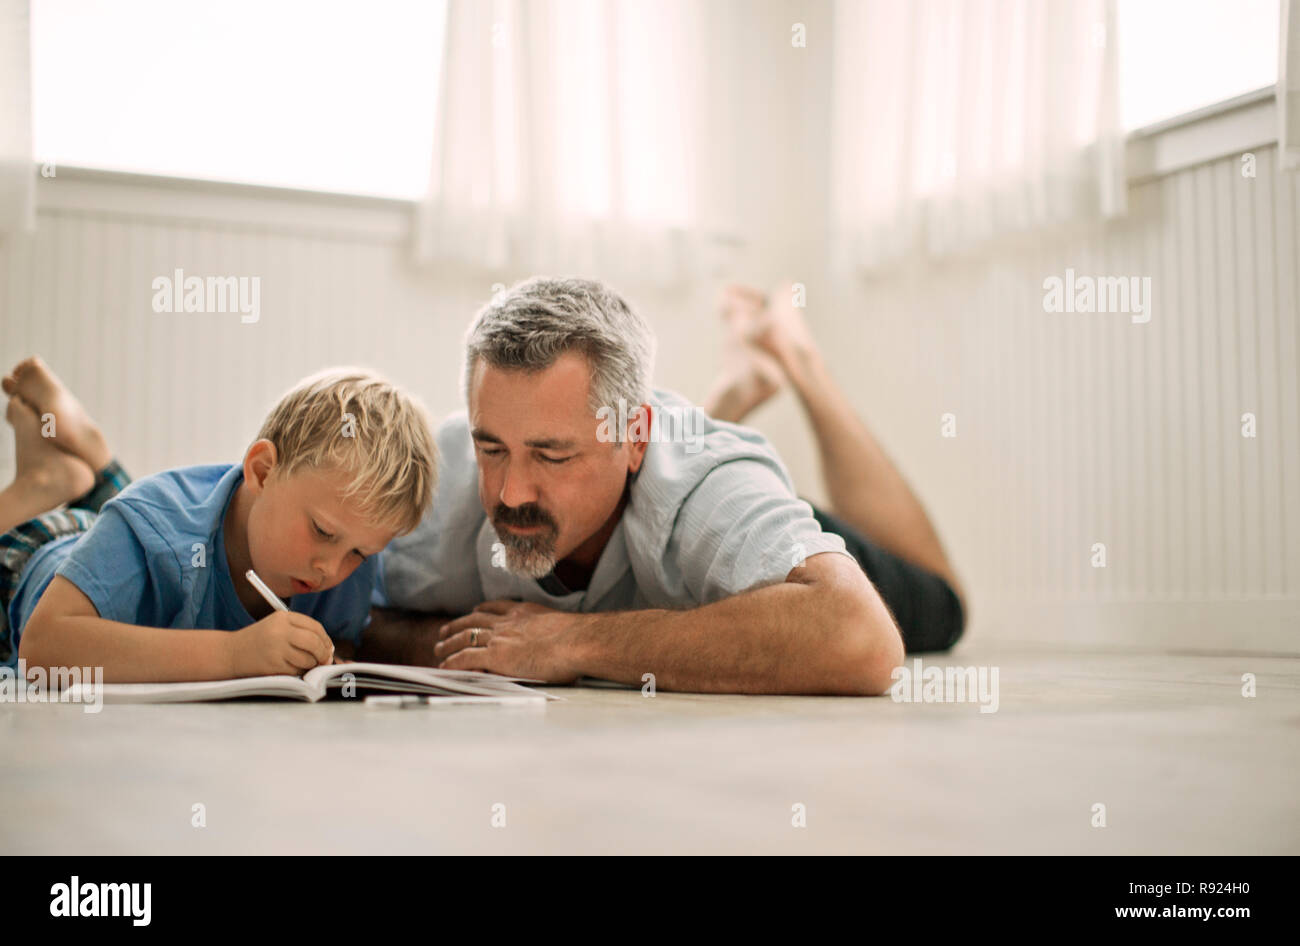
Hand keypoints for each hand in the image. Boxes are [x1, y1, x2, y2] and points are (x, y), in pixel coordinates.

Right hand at [229, 611, 334, 676]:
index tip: (328, 648)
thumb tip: (329, 649)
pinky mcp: (273, 664)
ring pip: (308, 659)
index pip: (315, 627)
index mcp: (283, 617)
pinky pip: (296, 670)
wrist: (230, 653)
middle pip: (314, 642)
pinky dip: (297, 671)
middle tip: (325, 660)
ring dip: (310, 665)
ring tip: (302, 664)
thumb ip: (301, 632)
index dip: (325, 639)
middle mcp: (280, 630)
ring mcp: (276, 647)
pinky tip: (289, 668)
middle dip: (323, 653)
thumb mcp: (277, 627)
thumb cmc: (259, 641)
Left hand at [434, 600, 583, 682]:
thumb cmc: (581, 640)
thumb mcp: (564, 630)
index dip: (483, 609)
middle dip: (458, 623)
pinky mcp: (496, 655)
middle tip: (445, 628)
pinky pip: (466, 657)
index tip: (476, 609)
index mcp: (526, 613)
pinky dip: (453, 661)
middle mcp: (509, 622)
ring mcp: (501, 638)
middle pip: (476, 619)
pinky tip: (445, 665)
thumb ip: (555, 637)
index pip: (498, 607)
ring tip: (438, 647)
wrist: (578, 641)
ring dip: (449, 641)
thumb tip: (564, 649)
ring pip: (466, 635)